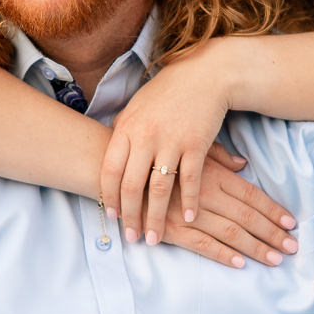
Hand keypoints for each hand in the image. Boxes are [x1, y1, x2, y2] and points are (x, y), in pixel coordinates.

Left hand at [100, 50, 297, 267]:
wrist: (204, 74)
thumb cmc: (167, 92)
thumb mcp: (136, 107)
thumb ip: (123, 132)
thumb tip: (110, 154)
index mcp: (126, 127)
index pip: (110, 170)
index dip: (109, 196)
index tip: (111, 216)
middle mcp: (146, 136)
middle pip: (132, 186)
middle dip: (130, 216)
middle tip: (131, 237)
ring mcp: (171, 140)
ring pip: (159, 189)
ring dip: (156, 218)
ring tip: (154, 238)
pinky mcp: (196, 144)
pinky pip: (191, 180)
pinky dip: (189, 202)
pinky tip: (187, 219)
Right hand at [157, 153, 297, 268]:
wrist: (113, 166)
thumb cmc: (153, 155)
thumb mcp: (188, 148)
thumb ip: (218, 157)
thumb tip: (242, 164)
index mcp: (212, 173)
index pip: (250, 194)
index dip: (272, 210)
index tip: (292, 223)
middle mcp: (205, 193)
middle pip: (247, 216)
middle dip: (272, 233)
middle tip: (294, 248)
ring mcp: (189, 212)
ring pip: (230, 232)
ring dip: (256, 247)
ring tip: (276, 259)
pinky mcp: (171, 228)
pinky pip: (202, 244)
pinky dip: (222, 254)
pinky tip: (240, 263)